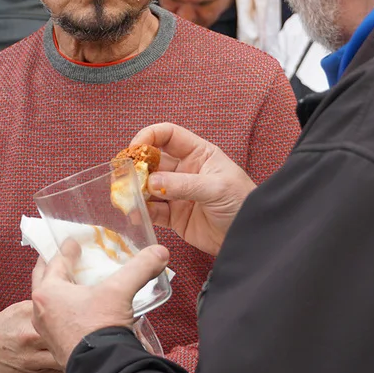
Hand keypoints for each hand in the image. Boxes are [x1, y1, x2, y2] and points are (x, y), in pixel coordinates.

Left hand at [30, 242, 169, 368]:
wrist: (102, 369)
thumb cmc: (101, 326)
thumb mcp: (121, 290)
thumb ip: (140, 267)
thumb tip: (160, 252)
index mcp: (48, 292)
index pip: (55, 262)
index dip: (66, 250)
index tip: (73, 243)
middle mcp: (40, 311)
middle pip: (44, 282)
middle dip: (52, 269)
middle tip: (62, 259)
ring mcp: (46, 332)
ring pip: (48, 304)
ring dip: (57, 292)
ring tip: (71, 285)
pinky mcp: (56, 347)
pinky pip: (56, 322)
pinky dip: (64, 312)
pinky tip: (79, 313)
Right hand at [130, 123, 254, 255]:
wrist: (249, 237)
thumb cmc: (242, 203)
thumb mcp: (216, 188)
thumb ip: (184, 184)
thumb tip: (151, 182)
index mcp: (198, 154)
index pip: (168, 135)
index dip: (149, 136)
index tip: (135, 148)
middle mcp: (185, 170)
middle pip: (153, 161)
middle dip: (137, 167)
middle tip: (124, 176)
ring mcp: (177, 193)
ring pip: (148, 187)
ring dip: (135, 190)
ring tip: (125, 197)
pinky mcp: (174, 216)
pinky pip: (152, 211)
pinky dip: (141, 212)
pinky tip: (135, 214)